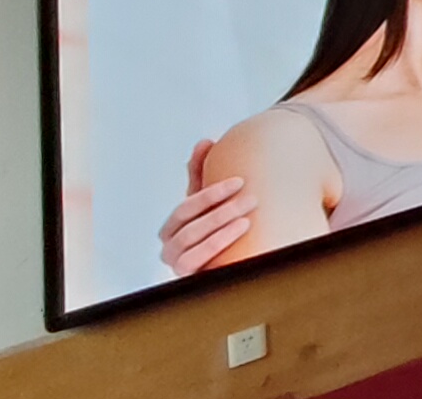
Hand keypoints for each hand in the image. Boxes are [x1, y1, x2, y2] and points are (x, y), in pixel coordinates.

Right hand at [160, 140, 250, 277]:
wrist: (230, 265)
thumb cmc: (216, 229)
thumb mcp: (211, 203)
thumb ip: (202, 171)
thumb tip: (204, 142)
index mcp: (173, 226)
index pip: (186, 207)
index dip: (211, 193)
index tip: (239, 181)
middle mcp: (170, 247)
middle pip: (189, 224)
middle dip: (220, 209)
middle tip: (251, 198)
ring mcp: (177, 265)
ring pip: (191, 242)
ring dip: (219, 226)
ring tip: (247, 217)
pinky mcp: (188, 279)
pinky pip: (195, 262)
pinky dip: (216, 245)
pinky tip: (239, 233)